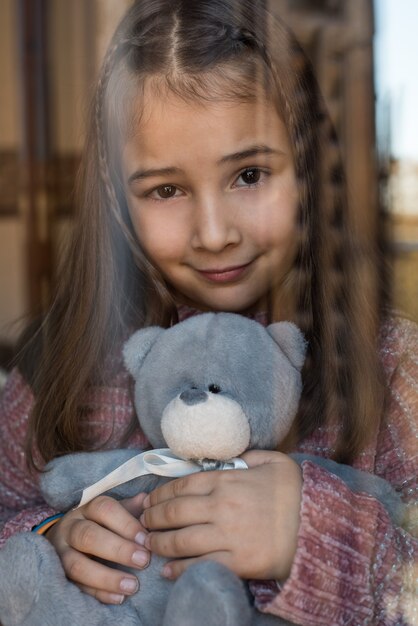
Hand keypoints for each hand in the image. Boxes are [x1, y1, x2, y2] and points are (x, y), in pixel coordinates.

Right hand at [46, 493, 149, 604]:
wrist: (62, 539)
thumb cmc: (96, 523)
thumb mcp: (110, 513)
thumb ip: (129, 508)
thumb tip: (147, 499)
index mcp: (86, 508)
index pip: (104, 509)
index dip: (126, 524)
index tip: (146, 539)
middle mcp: (70, 528)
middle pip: (88, 536)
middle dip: (118, 550)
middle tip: (143, 561)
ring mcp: (60, 553)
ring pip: (77, 566)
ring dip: (107, 578)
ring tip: (133, 586)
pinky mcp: (59, 576)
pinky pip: (76, 587)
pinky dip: (98, 594)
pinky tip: (119, 597)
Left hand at [140, 450, 301, 581]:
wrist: (320, 526)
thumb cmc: (296, 492)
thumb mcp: (273, 461)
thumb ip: (247, 455)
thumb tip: (227, 457)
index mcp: (228, 481)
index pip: (182, 485)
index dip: (161, 493)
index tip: (150, 499)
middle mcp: (221, 506)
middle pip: (175, 511)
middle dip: (153, 517)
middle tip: (143, 521)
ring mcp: (227, 535)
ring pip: (181, 540)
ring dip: (159, 542)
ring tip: (149, 544)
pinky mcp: (236, 562)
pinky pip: (200, 566)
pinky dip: (179, 570)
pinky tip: (168, 571)